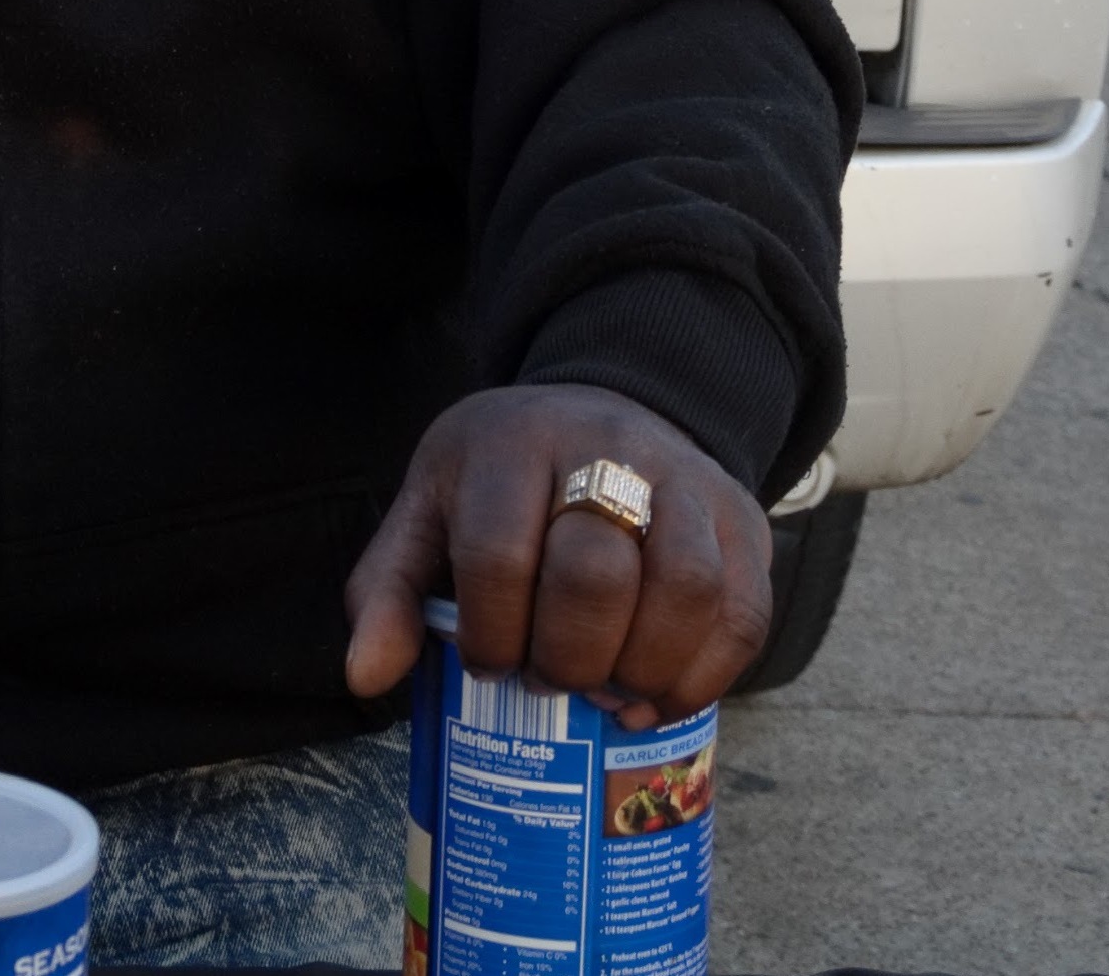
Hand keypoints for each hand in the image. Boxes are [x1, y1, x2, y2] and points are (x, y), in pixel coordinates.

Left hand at [344, 385, 769, 725]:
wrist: (601, 413)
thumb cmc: (502, 483)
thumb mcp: (430, 513)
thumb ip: (388, 589)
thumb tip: (364, 676)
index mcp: (513, 441)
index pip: (498, 552)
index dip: (491, 633)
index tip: (489, 662)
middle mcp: (607, 446)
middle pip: (596, 574)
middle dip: (566, 657)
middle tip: (551, 679)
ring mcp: (685, 479)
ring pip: (685, 590)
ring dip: (643, 669)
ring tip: (608, 694)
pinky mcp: (741, 518)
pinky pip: (744, 611)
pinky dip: (704, 674)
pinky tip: (659, 696)